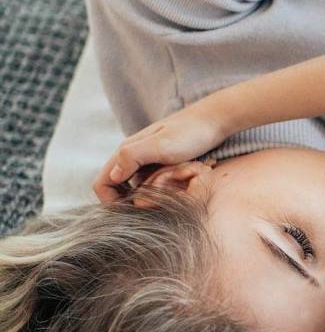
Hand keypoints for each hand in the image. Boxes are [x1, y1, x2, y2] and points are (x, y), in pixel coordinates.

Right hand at [93, 102, 227, 201]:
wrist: (216, 119)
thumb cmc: (192, 132)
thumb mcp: (162, 145)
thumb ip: (134, 156)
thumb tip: (113, 176)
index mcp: (126, 151)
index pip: (102, 184)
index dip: (111, 202)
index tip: (132, 212)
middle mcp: (133, 156)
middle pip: (116, 188)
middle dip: (130, 202)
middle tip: (154, 207)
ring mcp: (148, 160)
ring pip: (135, 187)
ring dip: (146, 197)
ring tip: (169, 197)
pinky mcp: (162, 163)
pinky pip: (151, 183)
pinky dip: (158, 191)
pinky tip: (176, 192)